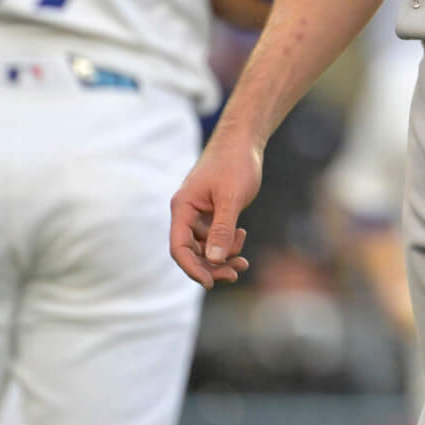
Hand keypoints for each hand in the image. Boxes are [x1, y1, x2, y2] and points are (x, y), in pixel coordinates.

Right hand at [169, 133, 260, 287]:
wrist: (244, 141)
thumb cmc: (235, 163)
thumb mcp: (231, 198)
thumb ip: (222, 228)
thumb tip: (215, 260)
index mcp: (183, 208)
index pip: (179, 248)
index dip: (192, 269)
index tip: (211, 283)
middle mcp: (187, 213)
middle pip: (192, 252)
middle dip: (212, 266)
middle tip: (235, 274)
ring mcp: (200, 213)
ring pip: (206, 247)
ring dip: (222, 257)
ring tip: (243, 262)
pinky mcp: (213, 212)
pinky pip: (216, 237)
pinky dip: (228, 243)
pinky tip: (242, 235)